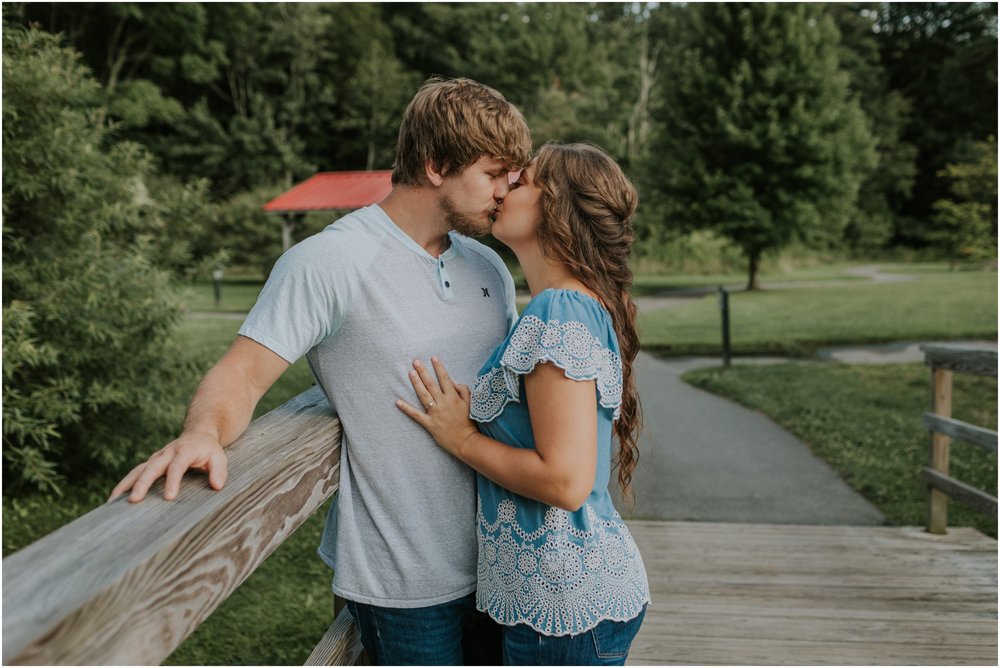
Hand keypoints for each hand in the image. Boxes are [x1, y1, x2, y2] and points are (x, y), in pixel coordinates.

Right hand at [108, 432, 227, 502]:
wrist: (197, 434)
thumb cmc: (208, 450)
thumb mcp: (219, 457)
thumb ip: (219, 470)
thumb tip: (217, 486)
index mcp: (184, 451)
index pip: (177, 466)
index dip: (173, 481)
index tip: (169, 497)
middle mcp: (167, 454)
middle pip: (152, 468)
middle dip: (142, 483)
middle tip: (134, 500)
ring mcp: (156, 458)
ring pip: (138, 470)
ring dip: (126, 485)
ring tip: (113, 501)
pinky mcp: (150, 464)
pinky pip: (134, 474)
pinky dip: (124, 485)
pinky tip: (114, 499)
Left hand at [396, 357, 477, 457]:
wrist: (466, 441)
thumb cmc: (469, 422)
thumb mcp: (470, 403)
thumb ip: (463, 390)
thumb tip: (453, 382)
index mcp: (453, 397)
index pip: (444, 379)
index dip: (439, 368)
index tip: (433, 358)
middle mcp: (443, 403)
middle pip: (431, 384)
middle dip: (423, 372)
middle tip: (415, 362)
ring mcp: (435, 413)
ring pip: (423, 395)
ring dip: (416, 384)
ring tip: (410, 373)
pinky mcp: (429, 423)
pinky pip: (416, 415)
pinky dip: (406, 408)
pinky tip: (397, 402)